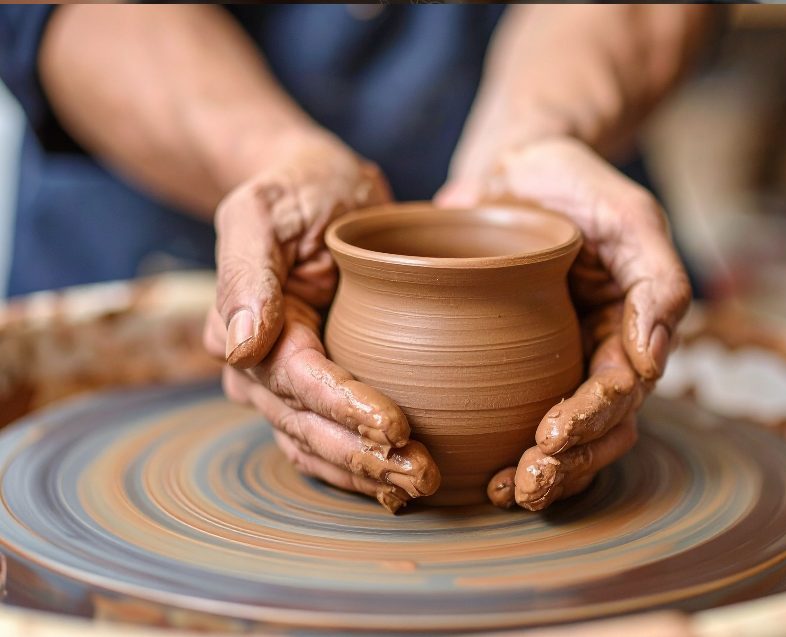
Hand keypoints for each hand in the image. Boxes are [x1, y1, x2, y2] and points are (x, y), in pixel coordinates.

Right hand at [204, 129, 439, 511]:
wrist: (314, 187)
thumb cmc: (294, 189)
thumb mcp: (263, 209)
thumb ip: (246, 270)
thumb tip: (236, 346)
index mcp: (242, 325)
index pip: (298, 381)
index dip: (344, 408)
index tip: (395, 425)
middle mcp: (258, 366)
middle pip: (308, 426)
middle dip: (363, 456)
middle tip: (421, 474)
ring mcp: (285, 382)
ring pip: (317, 445)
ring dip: (365, 472)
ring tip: (419, 485)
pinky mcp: (316, 386)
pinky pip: (328, 438)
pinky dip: (359, 466)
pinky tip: (395, 485)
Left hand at [437, 137, 690, 509]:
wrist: (511, 163)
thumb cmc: (573, 181)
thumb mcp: (628, 214)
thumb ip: (658, 279)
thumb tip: (656, 358)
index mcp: (628, 326)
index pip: (619, 392)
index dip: (590, 420)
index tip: (551, 435)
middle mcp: (594, 351)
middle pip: (595, 429)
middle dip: (565, 463)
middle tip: (524, 483)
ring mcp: (552, 359)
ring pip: (561, 436)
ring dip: (540, 472)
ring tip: (503, 492)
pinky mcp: (509, 359)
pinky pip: (512, 413)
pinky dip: (501, 447)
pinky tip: (477, 471)